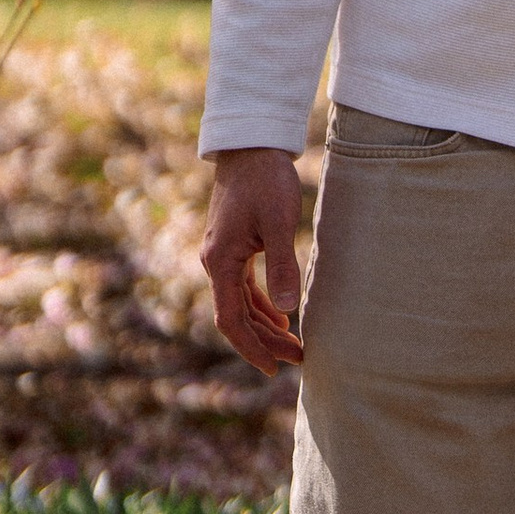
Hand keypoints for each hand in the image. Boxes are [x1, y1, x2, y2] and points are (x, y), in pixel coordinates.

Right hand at [201, 149, 305, 371]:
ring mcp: (223, 255)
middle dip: (265, 341)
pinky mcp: (234, 245)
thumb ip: (281, 264)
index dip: (251, 347)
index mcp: (220, 261)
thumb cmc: (266, 180)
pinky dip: (261, 304)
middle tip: (298, 359)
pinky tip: (280, 315)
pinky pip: (244, 286)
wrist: (251, 145)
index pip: (231, 320)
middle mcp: (216, 263)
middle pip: (236, 316)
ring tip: (293, 346)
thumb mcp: (279, 221)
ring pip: (241, 303)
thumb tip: (287, 309)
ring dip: (265, 325)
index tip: (273, 368)